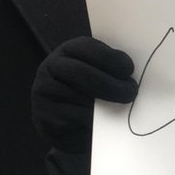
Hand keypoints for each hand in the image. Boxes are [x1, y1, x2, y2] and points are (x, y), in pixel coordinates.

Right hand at [32, 36, 136, 152]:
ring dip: (105, 103)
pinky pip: (73, 117)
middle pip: (82, 73)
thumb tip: (130, 75)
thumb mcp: (98, 73)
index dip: (110, 58)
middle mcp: (51, 66)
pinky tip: (105, 121)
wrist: (70, 127)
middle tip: (131, 92)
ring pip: (78, 97)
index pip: (87, 47)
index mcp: (68, 50)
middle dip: (111, 84)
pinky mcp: (45, 115)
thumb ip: (109, 68)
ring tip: (121, 108)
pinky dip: (93, 120)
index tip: (129, 70)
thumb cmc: (91, 93)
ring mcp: (44, 91)